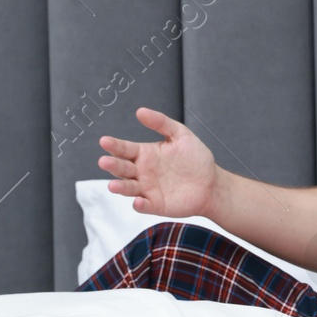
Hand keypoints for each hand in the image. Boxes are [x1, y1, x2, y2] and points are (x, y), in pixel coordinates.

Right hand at [97, 107, 218, 218]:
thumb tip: (140, 111)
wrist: (212, 182)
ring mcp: (147, 189)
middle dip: (112, 165)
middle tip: (104, 161)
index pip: (124, 149)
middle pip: (122, 168)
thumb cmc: (195, 158)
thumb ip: (161, 123)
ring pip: (128, 188)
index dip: (114, 145)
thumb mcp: (181, 135)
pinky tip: (138, 201)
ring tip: (113, 185)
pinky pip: (144, 205)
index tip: (104, 141)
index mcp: (144, 154)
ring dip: (120, 187)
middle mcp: (141, 171)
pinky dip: (139, 205)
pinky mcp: (155, 204)